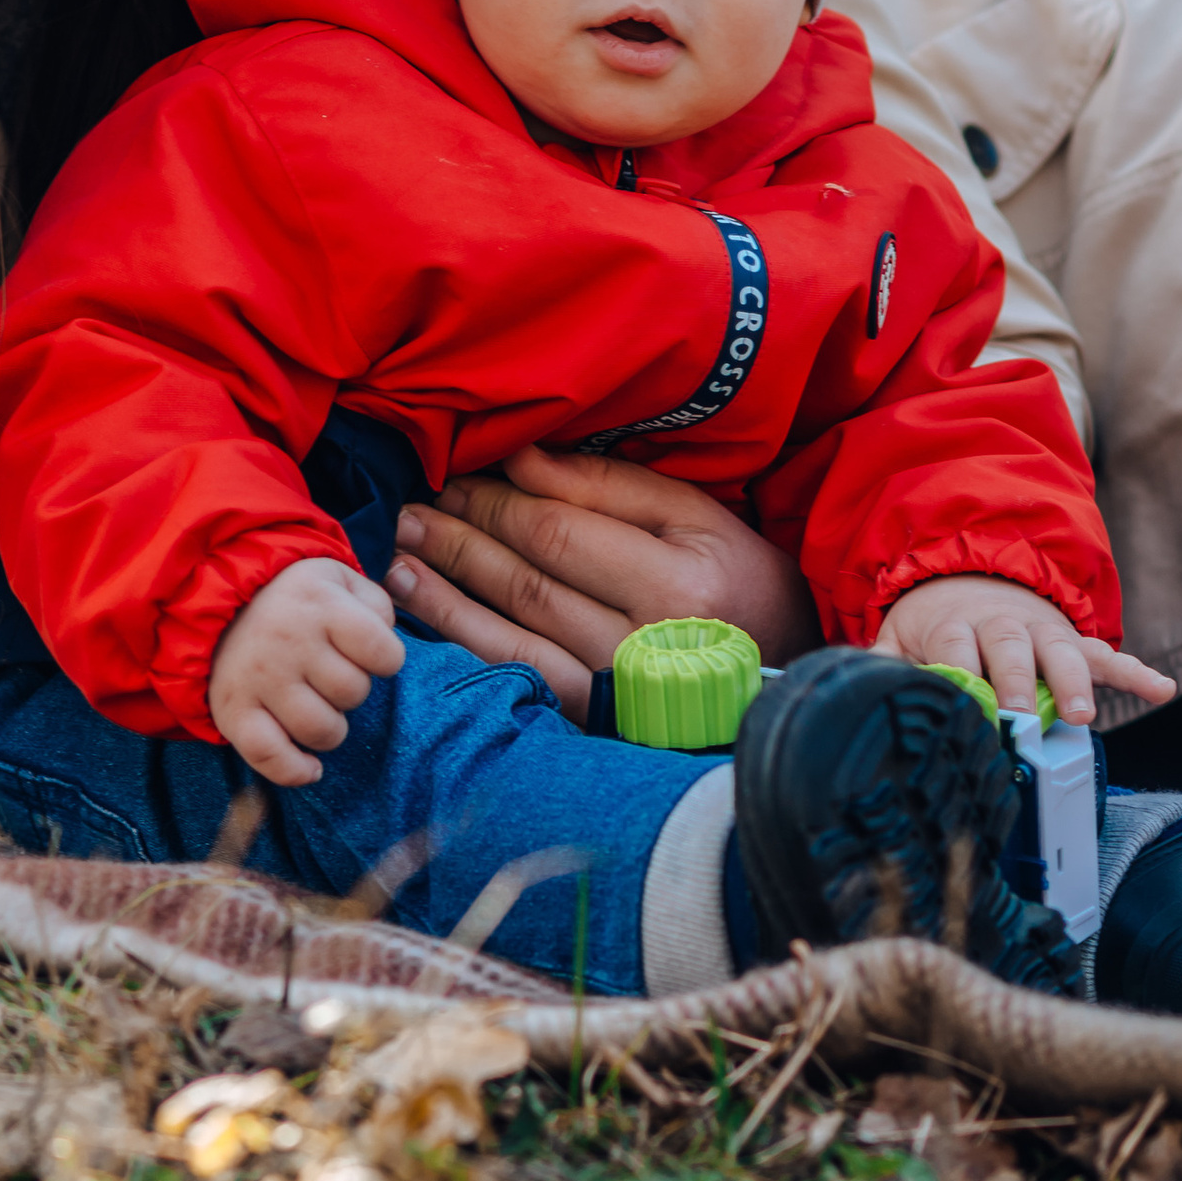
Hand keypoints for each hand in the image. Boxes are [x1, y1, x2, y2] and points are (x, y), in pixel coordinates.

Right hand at [208, 554, 405, 786]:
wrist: (218, 600)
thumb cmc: (296, 597)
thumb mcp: (339, 578)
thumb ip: (375, 605)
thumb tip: (386, 649)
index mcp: (320, 603)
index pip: (384, 654)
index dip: (385, 660)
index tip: (368, 653)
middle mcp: (288, 640)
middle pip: (354, 693)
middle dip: (352, 690)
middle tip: (331, 675)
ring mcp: (258, 677)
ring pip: (322, 730)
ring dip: (331, 728)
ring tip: (318, 707)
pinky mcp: (232, 709)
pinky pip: (270, 756)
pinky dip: (295, 770)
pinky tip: (310, 766)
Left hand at [386, 443, 820, 719]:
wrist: (786, 678)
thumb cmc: (737, 580)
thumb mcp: (695, 515)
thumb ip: (608, 484)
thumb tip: (520, 456)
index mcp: (679, 581)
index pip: (560, 532)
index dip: (495, 501)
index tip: (454, 473)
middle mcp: (645, 645)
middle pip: (526, 580)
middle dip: (459, 537)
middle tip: (410, 506)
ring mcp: (616, 694)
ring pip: (508, 633)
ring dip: (442, 591)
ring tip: (395, 553)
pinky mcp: (596, 724)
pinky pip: (514, 675)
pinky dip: (461, 639)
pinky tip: (420, 611)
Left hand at [874, 573, 1173, 727]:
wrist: (972, 576)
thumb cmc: (935, 625)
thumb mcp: (901, 636)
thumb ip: (886, 662)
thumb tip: (862, 685)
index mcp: (954, 625)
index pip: (956, 650)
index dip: (961, 678)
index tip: (967, 708)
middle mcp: (1000, 624)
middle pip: (1010, 651)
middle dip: (1019, 684)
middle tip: (1024, 718)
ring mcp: (1041, 631)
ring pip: (1061, 652)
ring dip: (1073, 682)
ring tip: (1082, 715)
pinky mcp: (1071, 640)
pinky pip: (1107, 655)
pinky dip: (1136, 672)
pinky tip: (1161, 688)